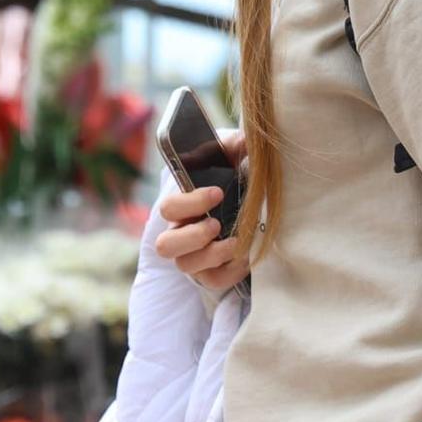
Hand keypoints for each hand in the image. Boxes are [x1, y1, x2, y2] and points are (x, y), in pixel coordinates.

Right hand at [154, 131, 250, 290]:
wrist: (257, 209)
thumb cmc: (238, 183)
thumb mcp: (236, 162)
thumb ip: (234, 148)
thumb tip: (243, 140)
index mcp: (182, 208)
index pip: (168, 208)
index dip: (189, 203)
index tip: (217, 193)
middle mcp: (180, 235)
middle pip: (164, 245)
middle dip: (192, 236)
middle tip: (216, 225)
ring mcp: (193, 258)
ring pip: (185, 266)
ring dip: (211, 255)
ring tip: (236, 242)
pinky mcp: (210, 275)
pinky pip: (212, 281)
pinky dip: (230, 272)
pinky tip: (247, 257)